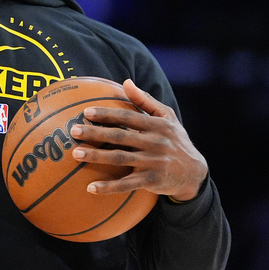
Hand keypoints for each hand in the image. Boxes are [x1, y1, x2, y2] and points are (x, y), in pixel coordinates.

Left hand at [68, 78, 207, 201]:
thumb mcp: (167, 117)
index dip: (107, 114)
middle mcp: (155, 143)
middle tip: (73, 130)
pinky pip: (126, 184)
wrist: (195, 172)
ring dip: (96, 157)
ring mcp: (153, 163)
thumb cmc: (175, 140)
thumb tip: (125, 81)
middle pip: (120, 136)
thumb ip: (145, 100)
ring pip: (119, 159)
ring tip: (76, 154)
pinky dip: (109, 187)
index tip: (86, 112)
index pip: (128, 117)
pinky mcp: (151, 181)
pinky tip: (90, 188)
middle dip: (95, 133)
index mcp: (157, 125)